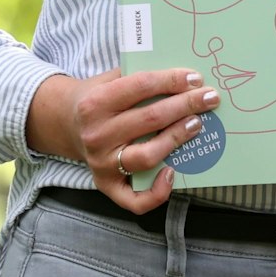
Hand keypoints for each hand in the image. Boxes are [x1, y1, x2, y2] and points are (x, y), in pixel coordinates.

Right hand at [25, 68, 220, 212]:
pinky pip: (135, 200)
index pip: (141, 86)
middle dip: (186, 105)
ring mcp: (101, 163)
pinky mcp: (106, 185)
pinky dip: (157, 192)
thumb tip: (184, 78)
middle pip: (150, 119)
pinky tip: (173, 172)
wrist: (66, 123)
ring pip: (148, 155)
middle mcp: (96, 135)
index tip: (195, 78)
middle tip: (210, 98)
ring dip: (177, 138)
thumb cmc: (98, 98)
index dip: (171, 80)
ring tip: (197, 124)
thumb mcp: (108, 79)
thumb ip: (137, 76)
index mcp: (95, 103)